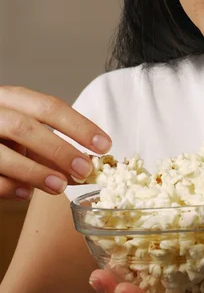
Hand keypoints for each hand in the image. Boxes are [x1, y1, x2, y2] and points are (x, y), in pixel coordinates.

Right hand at [0, 85, 111, 199]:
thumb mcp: (27, 132)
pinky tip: (27, 194)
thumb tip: (91, 166)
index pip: (50, 107)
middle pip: (25, 127)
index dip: (79, 126)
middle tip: (85, 169)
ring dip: (36, 171)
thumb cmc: (3, 136)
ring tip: (60, 187)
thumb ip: (55, 147)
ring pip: (3, 153)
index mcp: (11, 98)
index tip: (105, 144)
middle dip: (59, 150)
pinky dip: (10, 187)